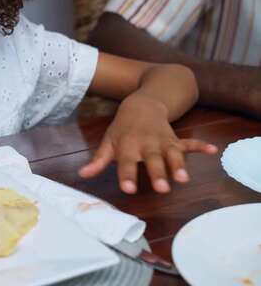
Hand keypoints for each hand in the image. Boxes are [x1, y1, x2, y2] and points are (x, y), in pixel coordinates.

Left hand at [78, 98, 217, 193]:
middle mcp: (147, 145)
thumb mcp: (108, 143)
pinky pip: (189, 142)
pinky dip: (200, 146)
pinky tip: (212, 150)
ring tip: (185, 179)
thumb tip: (82, 175)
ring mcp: (163, 142)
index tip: (129, 189)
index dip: (127, 176)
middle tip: (162, 189)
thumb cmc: (122, 129)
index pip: (127, 164)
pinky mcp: (176, 140)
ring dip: (180, 165)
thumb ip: (98, 161)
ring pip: (173, 154)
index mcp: (129, 147)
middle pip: (153, 161)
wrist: (141, 105)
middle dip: (158, 174)